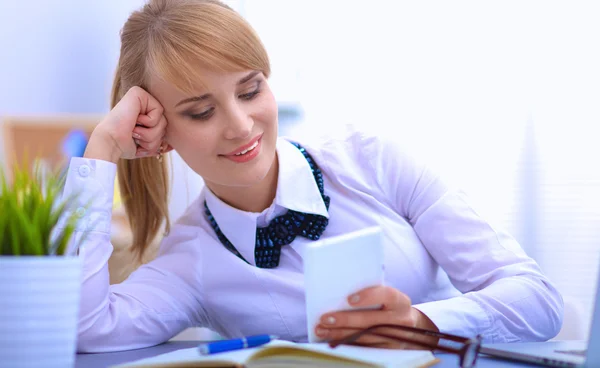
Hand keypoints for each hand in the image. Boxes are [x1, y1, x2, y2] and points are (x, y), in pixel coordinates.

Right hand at [84, 86, 171, 162]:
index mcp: (144, 114)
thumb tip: (172, 146)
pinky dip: (148, 122)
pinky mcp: (139, 93)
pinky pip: (158, 111)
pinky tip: (134, 121)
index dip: (157, 140)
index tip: (140, 143)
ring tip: (134, 130)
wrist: (111, 142)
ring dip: (150, 133)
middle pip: (165, 124)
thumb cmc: (125, 144)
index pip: (164, 127)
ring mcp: (141, 97)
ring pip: (163, 121)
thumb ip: (159, 141)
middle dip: (154, 138)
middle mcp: (143, 104)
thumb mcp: (146, 144)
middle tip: (136, 136)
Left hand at [315, 286, 438, 348]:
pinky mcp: (388, 350)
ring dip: (340, 334)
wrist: (407, 326)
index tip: (349, 299)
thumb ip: (370, 292)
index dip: (368, 296)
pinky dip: (346, 343)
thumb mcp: (385, 297)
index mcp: (401, 301)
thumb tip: (338, 291)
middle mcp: (401, 320)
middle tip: (324, 318)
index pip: (386, 295)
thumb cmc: (387, 305)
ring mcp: (396, 338)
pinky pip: (364, 347)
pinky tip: (331, 339)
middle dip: (345, 320)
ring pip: (365, 336)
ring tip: (321, 330)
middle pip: (371, 321)